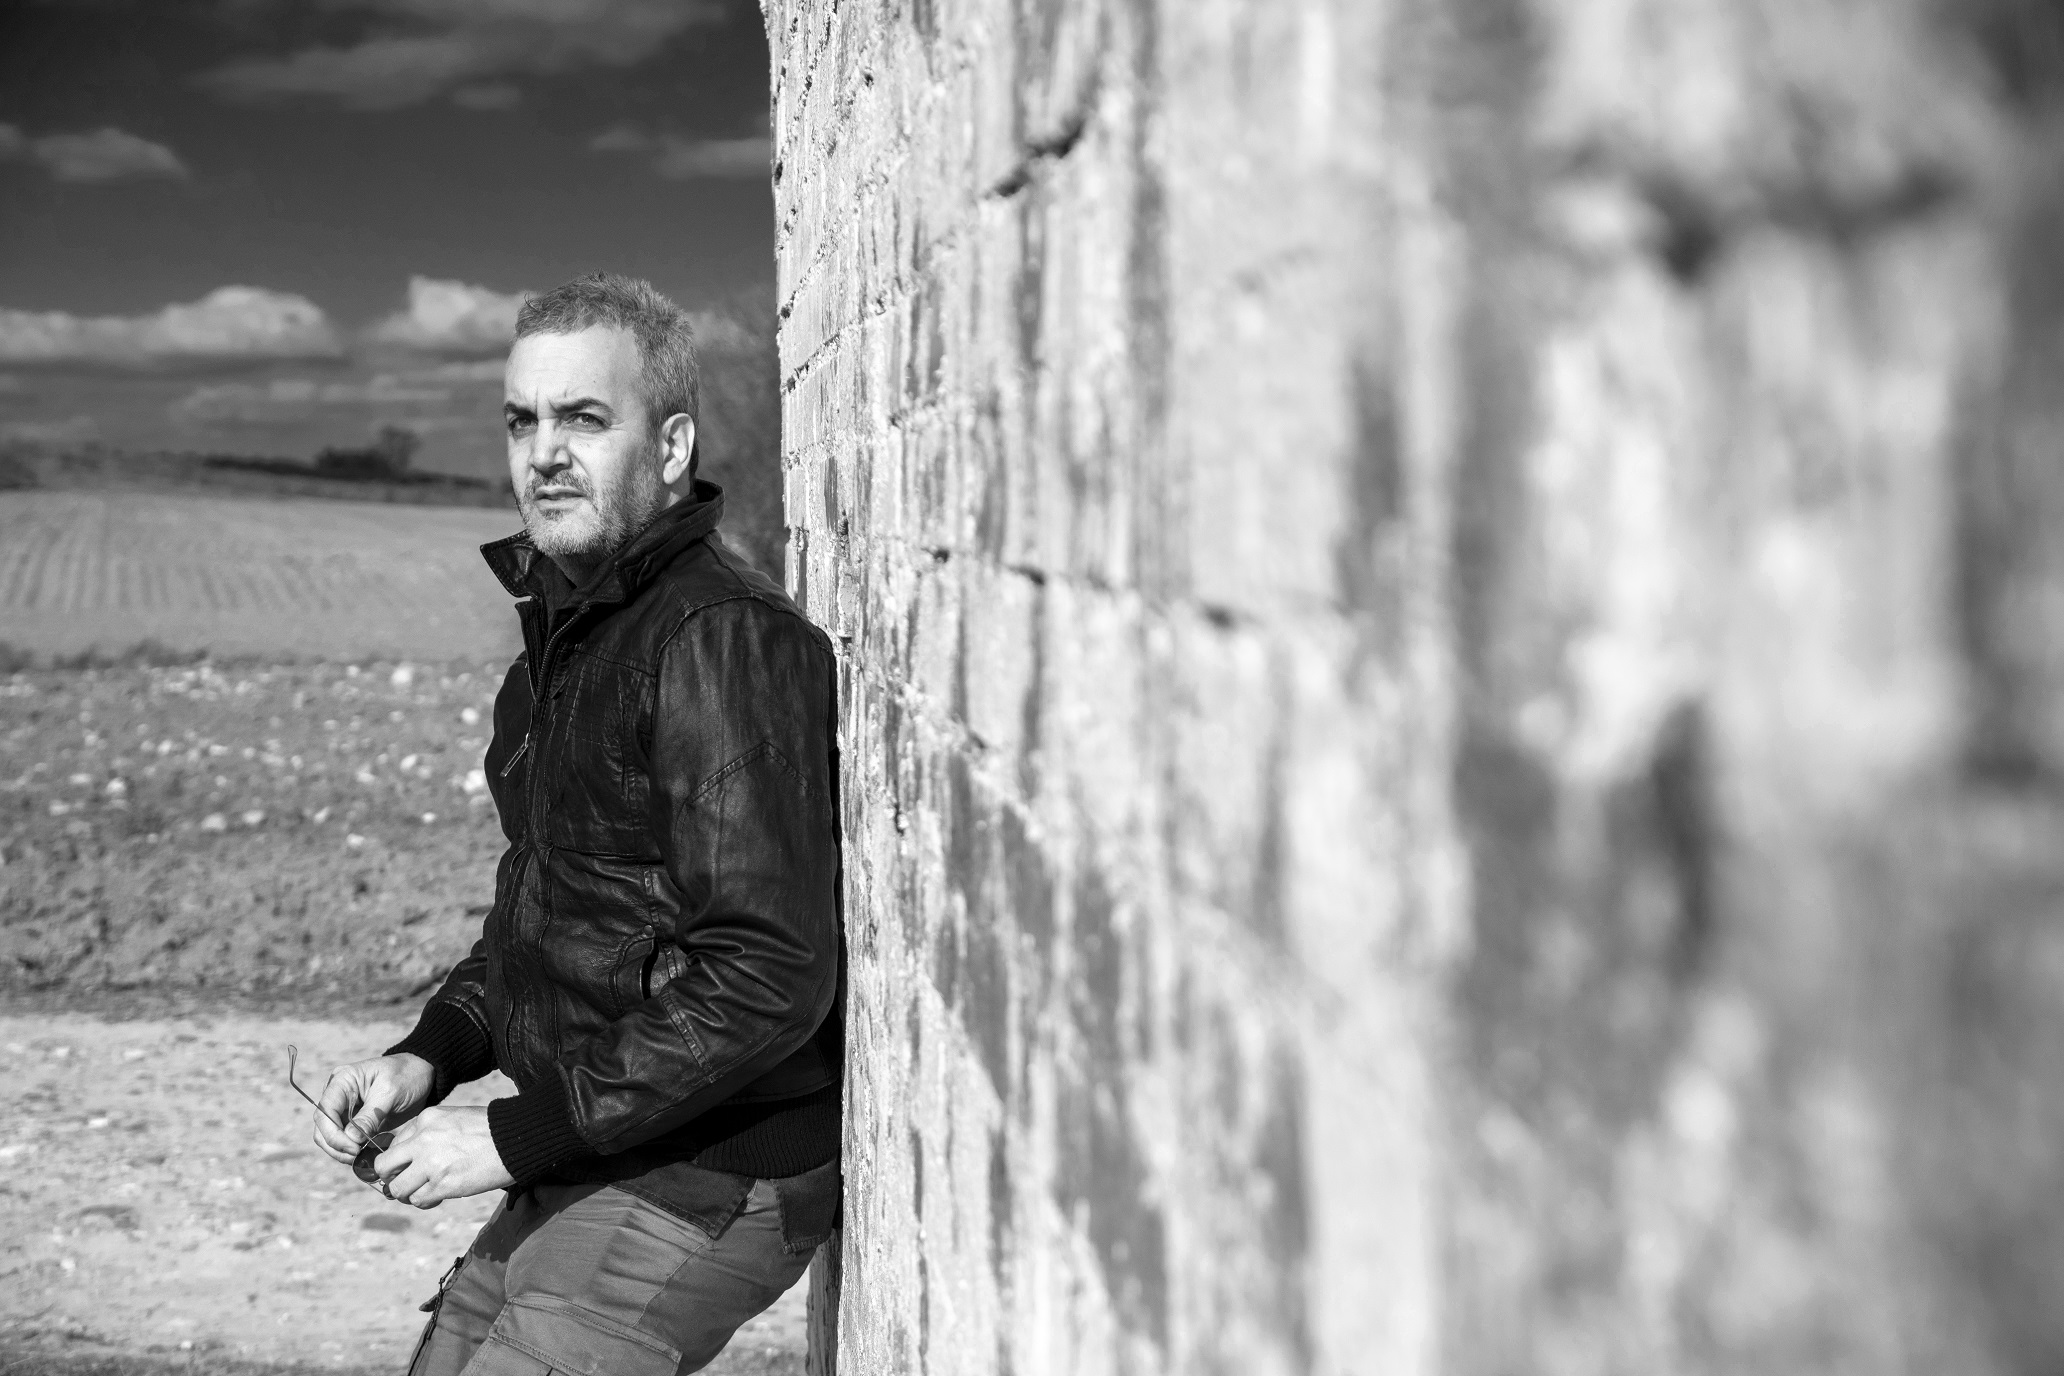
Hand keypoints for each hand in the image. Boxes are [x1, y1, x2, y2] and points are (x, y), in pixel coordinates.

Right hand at [312, 1054, 435, 1166]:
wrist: (422, 1074)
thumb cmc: (406, 1075)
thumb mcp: (390, 1092)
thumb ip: (370, 1116)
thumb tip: (351, 1139)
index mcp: (341, 1082)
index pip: (324, 1112)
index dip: (333, 1134)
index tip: (352, 1147)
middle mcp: (337, 1097)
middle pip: (323, 1128)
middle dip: (336, 1146)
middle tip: (357, 1156)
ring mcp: (344, 1111)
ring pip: (329, 1138)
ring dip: (342, 1152)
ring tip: (362, 1157)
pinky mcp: (354, 1123)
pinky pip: (344, 1141)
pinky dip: (351, 1151)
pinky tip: (365, 1156)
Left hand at [374, 1106, 515, 1207]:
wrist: (517, 1139)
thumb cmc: (492, 1129)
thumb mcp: (455, 1118)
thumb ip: (431, 1133)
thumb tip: (414, 1156)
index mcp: (426, 1119)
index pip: (394, 1143)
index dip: (400, 1159)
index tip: (409, 1167)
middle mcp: (422, 1139)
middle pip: (384, 1166)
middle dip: (392, 1177)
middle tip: (407, 1182)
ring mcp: (430, 1163)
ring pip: (398, 1189)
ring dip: (409, 1193)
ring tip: (425, 1191)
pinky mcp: (443, 1184)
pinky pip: (419, 1200)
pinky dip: (426, 1201)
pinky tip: (439, 1196)